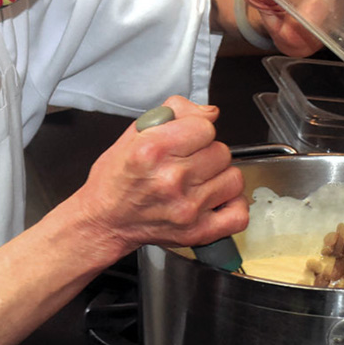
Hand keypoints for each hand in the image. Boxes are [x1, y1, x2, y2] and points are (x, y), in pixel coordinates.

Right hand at [71, 95, 247, 257]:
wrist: (104, 221)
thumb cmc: (116, 180)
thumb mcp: (133, 134)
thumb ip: (173, 113)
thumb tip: (210, 112)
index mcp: (153, 150)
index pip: (205, 126)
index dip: (197, 129)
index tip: (187, 138)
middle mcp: (171, 179)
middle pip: (221, 152)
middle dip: (207, 153)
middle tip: (188, 162)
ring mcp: (187, 208)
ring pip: (233, 178)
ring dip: (219, 177)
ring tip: (199, 181)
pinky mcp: (197, 232)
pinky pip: (239, 214)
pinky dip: (231, 206)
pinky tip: (214, 200)